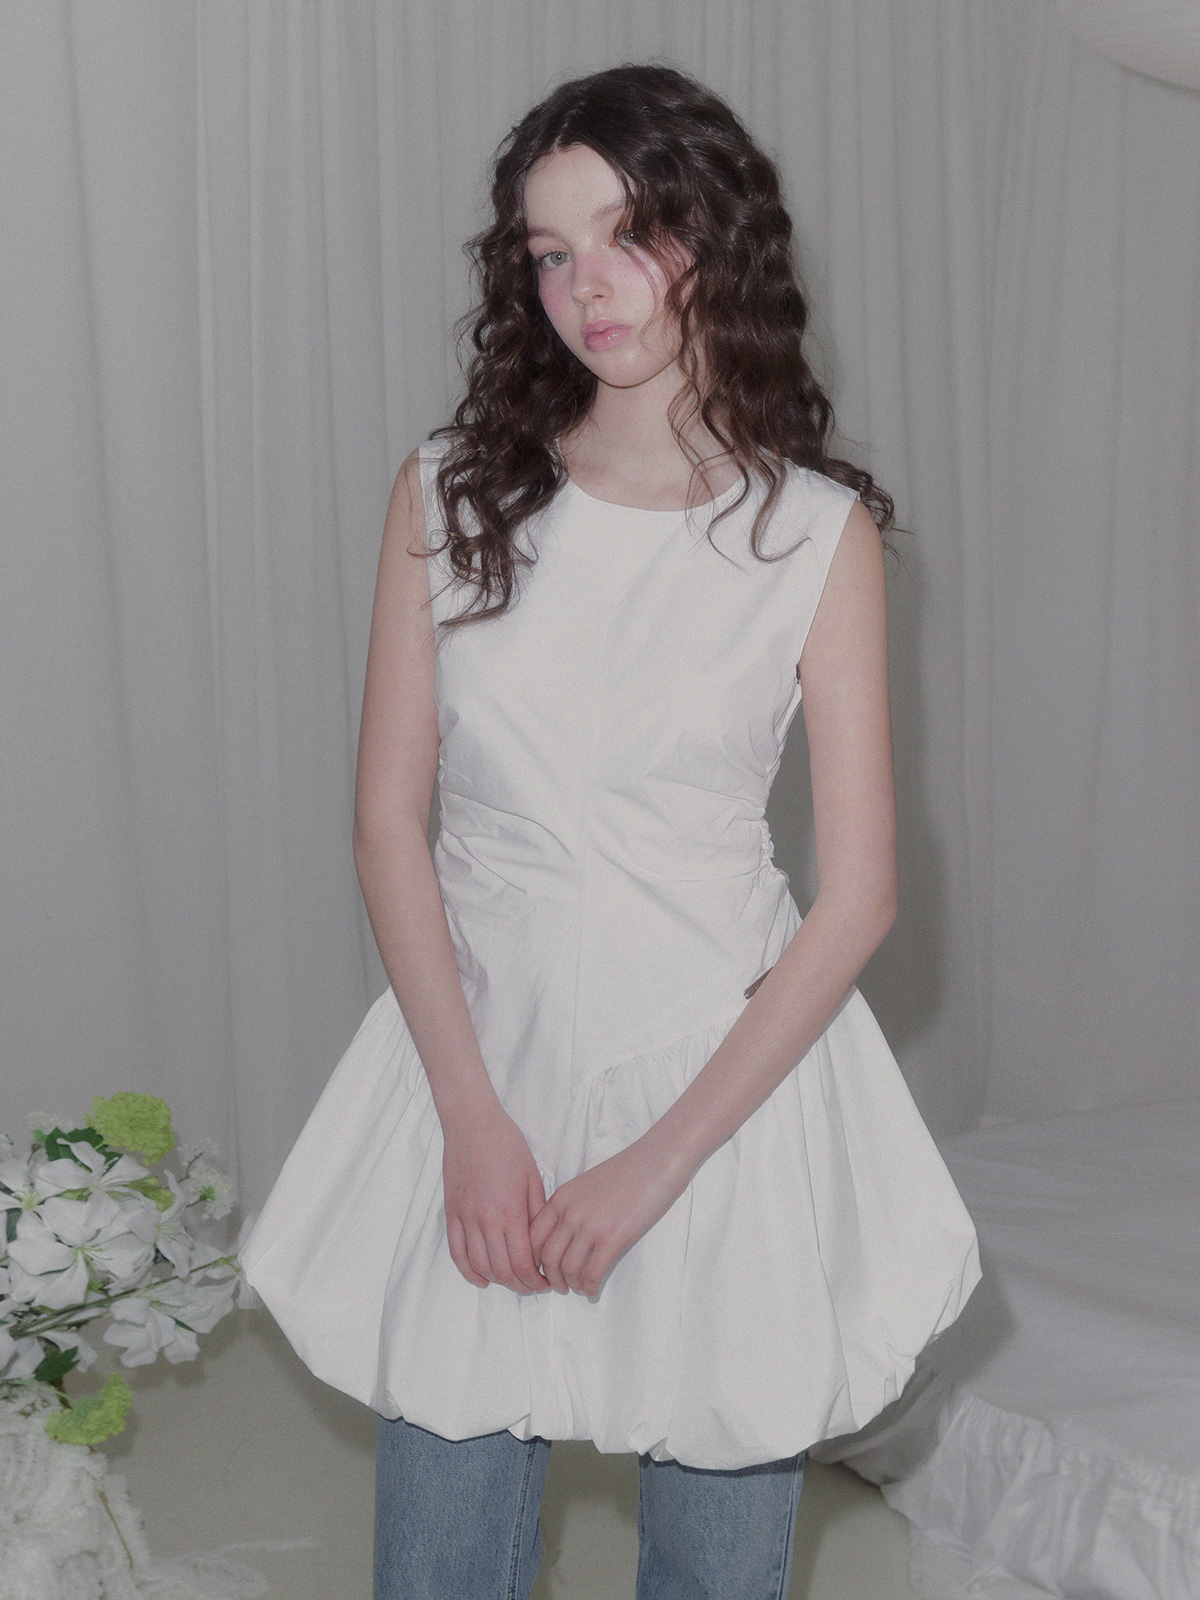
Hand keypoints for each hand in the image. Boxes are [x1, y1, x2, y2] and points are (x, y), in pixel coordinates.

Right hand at [442, 1102, 550, 1293]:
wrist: (473, 1124)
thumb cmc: (507, 1145)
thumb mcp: (533, 1177)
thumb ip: (537, 1213)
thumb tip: (543, 1243)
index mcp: (510, 1211)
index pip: (522, 1263)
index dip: (535, 1281)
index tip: (546, 1283)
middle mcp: (485, 1220)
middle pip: (502, 1270)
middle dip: (520, 1285)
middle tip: (533, 1286)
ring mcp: (465, 1218)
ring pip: (479, 1265)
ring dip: (497, 1280)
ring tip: (512, 1281)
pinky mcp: (451, 1213)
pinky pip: (456, 1252)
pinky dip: (469, 1271)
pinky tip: (482, 1278)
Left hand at [529, 1135, 689, 1297]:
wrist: (655, 1163)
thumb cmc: (625, 1172)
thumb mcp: (585, 1185)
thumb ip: (570, 1207)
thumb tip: (563, 1236)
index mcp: (561, 1198)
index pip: (532, 1237)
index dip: (533, 1259)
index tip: (541, 1269)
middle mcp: (570, 1213)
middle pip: (546, 1257)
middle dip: (549, 1278)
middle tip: (558, 1286)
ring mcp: (589, 1226)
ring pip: (567, 1269)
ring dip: (571, 1284)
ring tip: (578, 1288)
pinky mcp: (611, 1239)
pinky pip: (592, 1273)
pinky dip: (590, 1288)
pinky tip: (593, 1291)